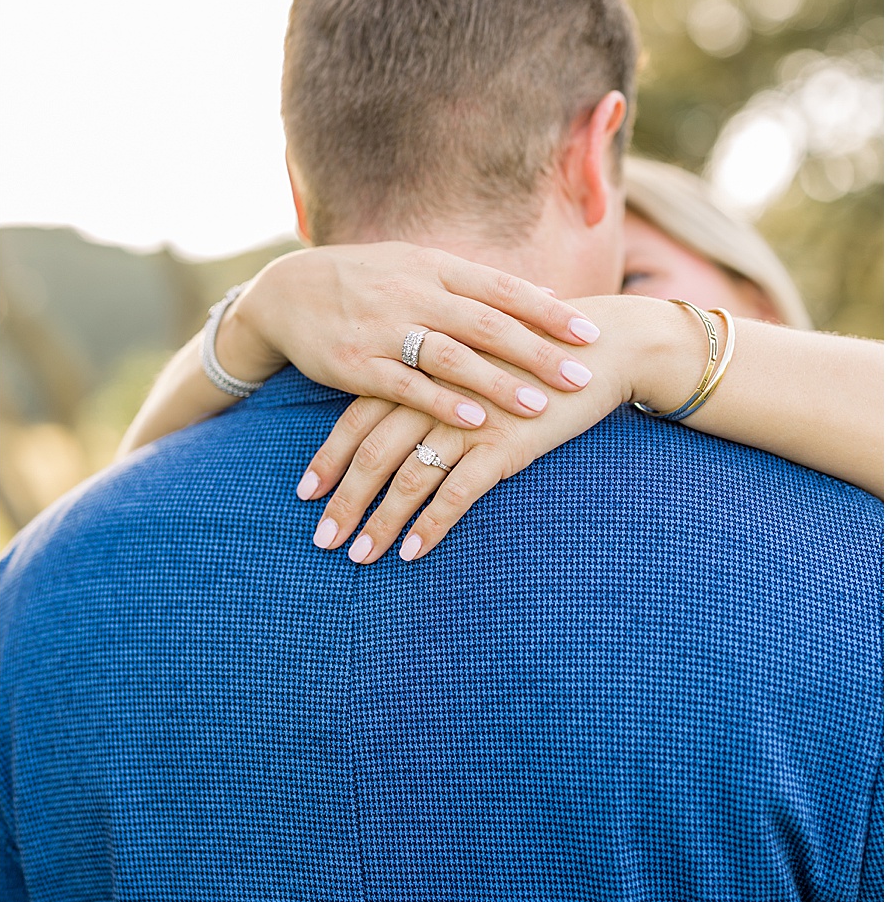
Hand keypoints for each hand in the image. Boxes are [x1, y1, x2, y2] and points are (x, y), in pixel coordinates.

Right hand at [221, 244, 601, 431]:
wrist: (286, 289)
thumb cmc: (366, 279)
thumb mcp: (419, 266)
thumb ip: (478, 284)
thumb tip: (546, 291)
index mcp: (434, 267)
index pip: (503, 288)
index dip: (548, 312)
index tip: (591, 334)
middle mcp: (412, 293)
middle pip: (486, 324)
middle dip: (537, 351)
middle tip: (581, 376)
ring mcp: (381, 328)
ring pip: (449, 355)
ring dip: (496, 381)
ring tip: (539, 405)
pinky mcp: (353, 363)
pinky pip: (404, 385)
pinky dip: (442, 402)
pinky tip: (475, 421)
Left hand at [300, 307, 639, 561]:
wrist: (597, 344)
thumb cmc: (526, 355)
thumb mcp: (465, 361)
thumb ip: (427, 385)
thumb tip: (390, 423)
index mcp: (417, 372)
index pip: (355, 420)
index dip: (328, 459)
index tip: (304, 494)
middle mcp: (433, 396)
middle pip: (371, 456)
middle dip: (344, 502)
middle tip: (322, 540)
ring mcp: (467, 420)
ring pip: (407, 479)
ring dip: (380, 523)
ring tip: (359, 556)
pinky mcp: (505, 444)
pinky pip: (456, 494)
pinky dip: (430, 526)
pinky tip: (411, 554)